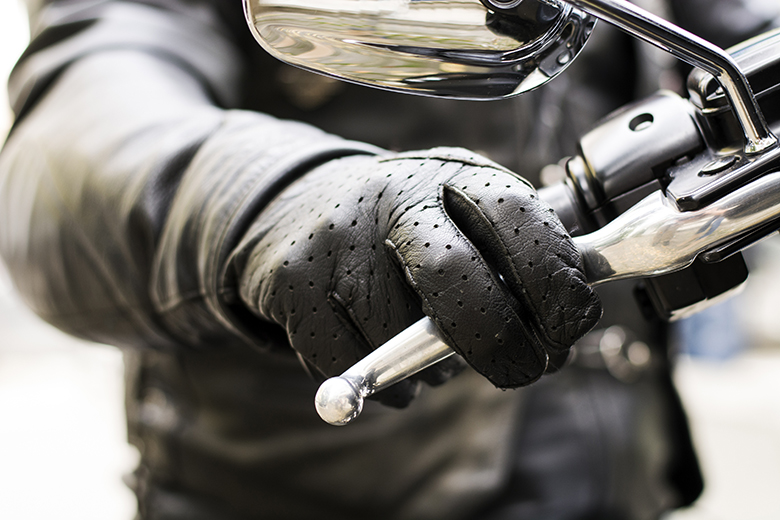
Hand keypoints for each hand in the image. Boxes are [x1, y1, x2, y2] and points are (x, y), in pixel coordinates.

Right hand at [234, 148, 601, 404]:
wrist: (296, 208)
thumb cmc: (404, 225)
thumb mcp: (462, 212)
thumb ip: (515, 252)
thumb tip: (568, 322)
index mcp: (450, 176)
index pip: (517, 219)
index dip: (556, 280)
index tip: (572, 323)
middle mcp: (391, 199)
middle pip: (457, 281)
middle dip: (502, 345)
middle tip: (523, 371)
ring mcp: (337, 243)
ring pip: (403, 342)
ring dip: (434, 367)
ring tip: (424, 338)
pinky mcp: (295, 287)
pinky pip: (354, 369)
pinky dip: (382, 383)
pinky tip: (379, 350)